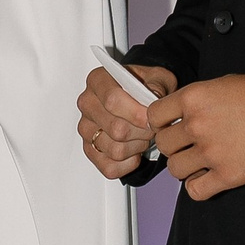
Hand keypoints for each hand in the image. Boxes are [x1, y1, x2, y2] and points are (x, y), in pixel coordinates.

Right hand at [78, 63, 175, 179]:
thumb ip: (157, 86)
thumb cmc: (146, 88)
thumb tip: (153, 99)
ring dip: (137, 147)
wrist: (141, 99)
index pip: (113, 100)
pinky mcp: (89, 150)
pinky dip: (129, 164)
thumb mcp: (158, 77)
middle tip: (153, 128)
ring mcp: (86, 129)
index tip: (151, 118)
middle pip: (116, 129)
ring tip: (143, 136)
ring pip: (116, 150)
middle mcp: (87, 104)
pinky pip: (111, 167)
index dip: (136, 113)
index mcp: (98, 80)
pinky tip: (135, 149)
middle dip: (142, 132)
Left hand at [148, 73, 244, 200]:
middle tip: (188, 145)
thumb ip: (199, 100)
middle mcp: (198, 125)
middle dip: (174, 145)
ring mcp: (212, 152)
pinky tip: (208, 178)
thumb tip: (182, 112)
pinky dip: (198, 187)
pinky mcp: (229, 175)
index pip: (154, 116)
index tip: (170, 127)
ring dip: (185, 167)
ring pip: (176, 169)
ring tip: (200, 162)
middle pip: (164, 144)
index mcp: (194, 99)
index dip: (161, 123)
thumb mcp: (224, 84)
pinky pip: (195, 191)